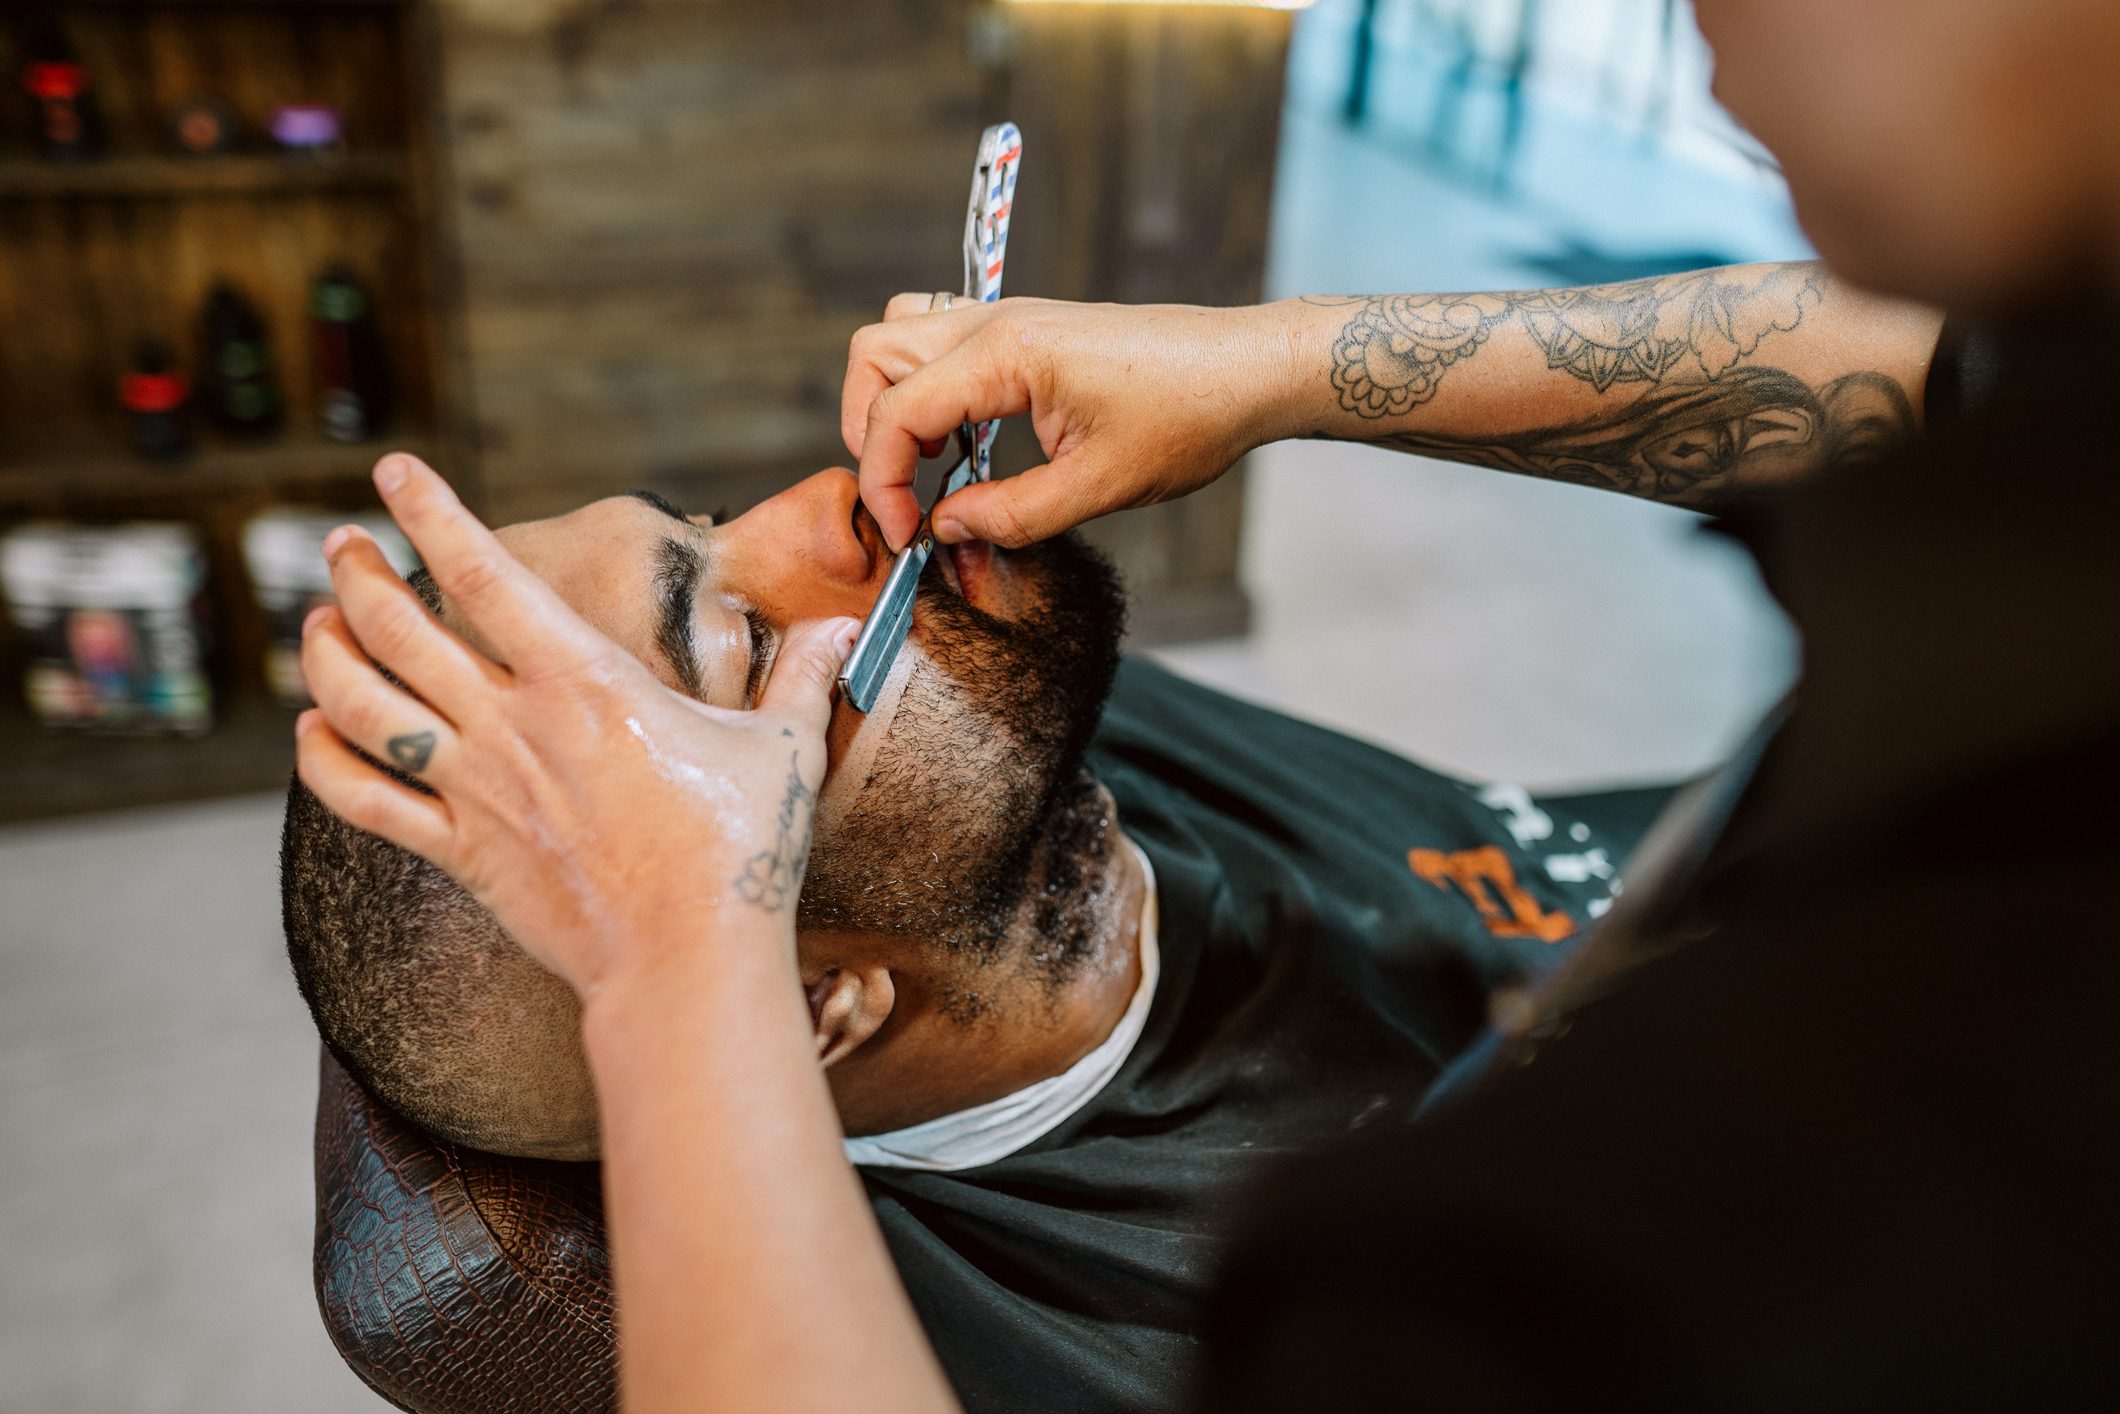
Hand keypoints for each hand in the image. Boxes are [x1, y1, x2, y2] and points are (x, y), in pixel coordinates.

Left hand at [294, 453, 859, 996]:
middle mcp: (513, 724)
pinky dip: (324, 763)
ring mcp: (477, 789)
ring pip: (362, 704)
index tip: (394, 471)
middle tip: (341, 545)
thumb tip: (845, 632)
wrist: (689, 960)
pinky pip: (365, 800)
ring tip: (316, 622)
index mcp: (585, 681)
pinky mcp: (462, 852)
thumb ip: (804, 680)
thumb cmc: (741, 850)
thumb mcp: (785, 749)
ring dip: (325, 654)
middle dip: (357, 573)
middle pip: (397, 628)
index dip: (432, 512)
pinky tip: (312, 734)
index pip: (486, 573)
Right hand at [843, 296, 1294, 549]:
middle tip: (904, 496)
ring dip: (893, 400)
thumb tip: (944, 531)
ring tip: (929, 464)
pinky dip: (927, 387)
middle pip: (876, 355)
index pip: (898, 412)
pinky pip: (941, 340)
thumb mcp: (1098, 488)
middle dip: (869, 431)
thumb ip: (1011, 516)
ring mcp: (1009, 318)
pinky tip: (963, 440)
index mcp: (1007, 355)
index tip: (905, 536)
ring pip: (900, 336)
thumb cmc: (1188, 417)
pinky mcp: (1026, 328)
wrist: (1247, 369)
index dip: (882, 482)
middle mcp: (996, 323)